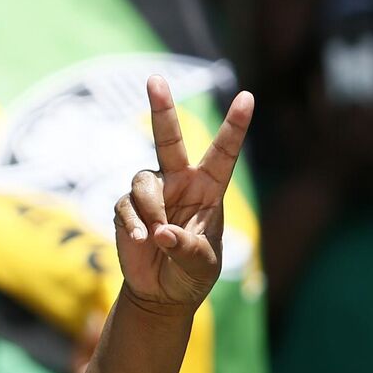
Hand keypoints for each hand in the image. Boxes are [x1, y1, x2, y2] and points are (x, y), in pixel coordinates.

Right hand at [111, 77, 253, 311]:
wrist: (162, 293)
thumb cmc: (192, 275)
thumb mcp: (202, 264)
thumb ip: (188, 248)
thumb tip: (161, 234)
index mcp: (209, 188)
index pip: (223, 152)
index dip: (235, 126)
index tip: (248, 97)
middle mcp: (179, 182)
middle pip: (168, 139)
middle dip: (162, 109)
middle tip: (154, 79)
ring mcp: (152, 193)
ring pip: (143, 181)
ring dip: (150, 209)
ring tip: (156, 238)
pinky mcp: (127, 209)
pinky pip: (125, 206)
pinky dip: (133, 224)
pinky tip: (140, 241)